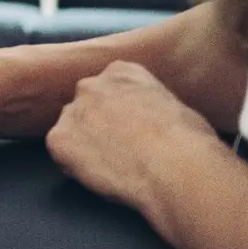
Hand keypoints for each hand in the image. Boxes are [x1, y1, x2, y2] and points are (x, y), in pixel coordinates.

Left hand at [47, 62, 229, 215]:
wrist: (175, 166)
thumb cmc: (188, 142)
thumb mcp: (174, 106)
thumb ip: (148, 104)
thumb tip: (150, 121)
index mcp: (122, 72)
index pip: (110, 88)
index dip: (120, 113)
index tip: (132, 130)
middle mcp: (91, 85)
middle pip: (86, 105)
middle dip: (98, 125)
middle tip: (120, 150)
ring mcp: (72, 112)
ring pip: (71, 129)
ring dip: (85, 144)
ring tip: (113, 167)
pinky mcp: (58, 141)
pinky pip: (60, 154)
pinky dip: (74, 166)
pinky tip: (101, 176)